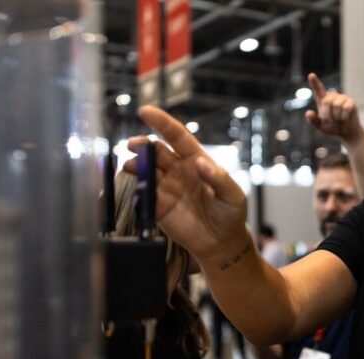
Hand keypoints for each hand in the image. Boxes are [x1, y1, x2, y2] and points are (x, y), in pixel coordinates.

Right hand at [123, 106, 247, 259]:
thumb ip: (219, 178)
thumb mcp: (232, 194)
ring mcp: (166, 187)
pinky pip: (143, 195)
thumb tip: (201, 163)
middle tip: (134, 145)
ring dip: (136, 165)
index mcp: (195, 160)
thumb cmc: (230, 213)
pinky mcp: (158, 206)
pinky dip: (137, 189)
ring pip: (146, 170)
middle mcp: (177, 170)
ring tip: (131, 165)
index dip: (162, 122)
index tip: (146, 111)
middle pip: (156, 151)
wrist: (221, 242)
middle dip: (143, 145)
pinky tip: (136, 187)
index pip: (176, 136)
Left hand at [305, 72, 363, 143]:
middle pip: (327, 101)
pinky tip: (345, 120)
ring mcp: (343, 98)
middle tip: (330, 123)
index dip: (315, 82)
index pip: (318, 89)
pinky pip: (346, 109)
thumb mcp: (320, 126)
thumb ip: (313, 120)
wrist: (347, 132)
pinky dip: (344, 118)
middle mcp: (333, 96)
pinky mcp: (351, 102)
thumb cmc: (333, 127)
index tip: (311, 75)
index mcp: (323, 100)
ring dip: (336, 118)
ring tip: (339, 120)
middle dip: (328, 115)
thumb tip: (308, 113)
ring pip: (337, 105)